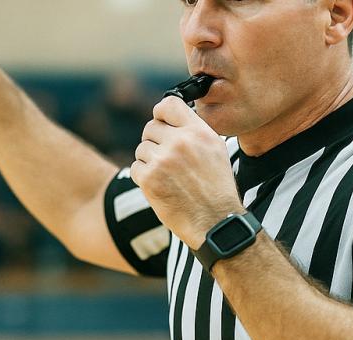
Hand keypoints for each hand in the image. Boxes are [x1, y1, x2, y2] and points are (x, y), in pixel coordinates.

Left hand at [131, 97, 242, 248]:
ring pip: (141, 148)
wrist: (215, 222)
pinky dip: (144, 177)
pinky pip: (136, 167)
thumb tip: (170, 117)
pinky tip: (161, 186)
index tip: (161, 122)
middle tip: (166, 159)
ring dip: (149, 161)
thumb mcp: (215, 150)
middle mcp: (181, 142)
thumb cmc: (216, 188)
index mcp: (199, 132)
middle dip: (154, 141)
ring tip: (168, 176)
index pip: (169, 104)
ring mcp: (163, 160)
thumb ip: (193, 130)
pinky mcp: (149, 178)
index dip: (160, 113)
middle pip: (150, 127)